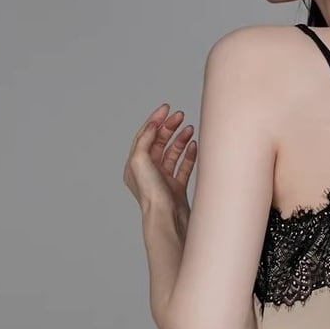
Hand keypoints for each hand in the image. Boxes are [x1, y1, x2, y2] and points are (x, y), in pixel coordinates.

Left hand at [124, 104, 196, 220]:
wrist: (166, 220)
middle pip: (158, 142)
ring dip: (180, 139)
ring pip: (172, 153)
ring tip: (189, 129)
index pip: (144, 136)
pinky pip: (184, 167)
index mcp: (135, 166)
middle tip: (180, 116)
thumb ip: (145, 140)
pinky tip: (194, 145)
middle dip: (169, 127)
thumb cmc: (151, 195)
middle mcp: (148, 173)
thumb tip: (152, 125)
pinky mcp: (176, 189)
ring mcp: (163, 181)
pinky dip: (189, 155)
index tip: (166, 108)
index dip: (155, 120)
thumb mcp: (140, 161)